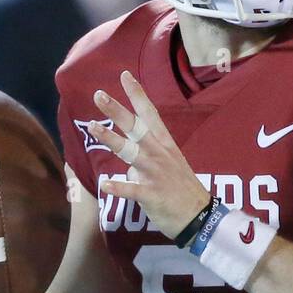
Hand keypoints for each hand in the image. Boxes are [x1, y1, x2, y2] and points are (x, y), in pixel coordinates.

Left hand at [91, 71, 209, 239]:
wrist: (200, 217)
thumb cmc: (182, 190)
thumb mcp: (170, 165)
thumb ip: (147, 159)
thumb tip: (128, 166)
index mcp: (164, 145)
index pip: (149, 115)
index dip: (137, 95)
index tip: (124, 75)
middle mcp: (158, 154)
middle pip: (136, 128)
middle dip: (117, 111)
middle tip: (98, 95)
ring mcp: (155, 174)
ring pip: (130, 153)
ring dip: (111, 139)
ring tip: (92, 127)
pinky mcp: (152, 194)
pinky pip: (132, 190)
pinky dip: (119, 188)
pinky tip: (105, 185)